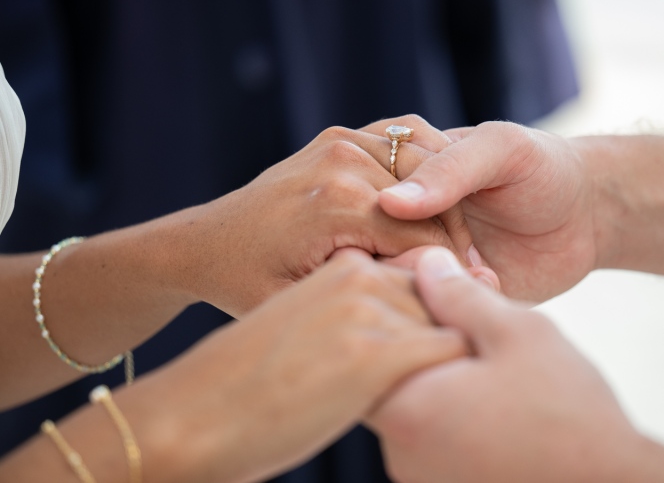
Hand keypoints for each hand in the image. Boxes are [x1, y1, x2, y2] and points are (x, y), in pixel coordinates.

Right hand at [130, 251, 466, 482]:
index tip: (442, 336)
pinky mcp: (374, 354)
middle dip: (451, 327)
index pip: (424, 270)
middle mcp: (358, 275)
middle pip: (443, 294)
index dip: (441, 306)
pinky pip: (450, 351)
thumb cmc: (255, 378)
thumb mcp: (314, 324)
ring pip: (452, 321)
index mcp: (343, 263)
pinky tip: (429, 402)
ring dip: (451, 353)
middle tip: (446, 366)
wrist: (195, 416)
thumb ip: (363, 311)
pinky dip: (452, 375)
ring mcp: (366, 311)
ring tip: (433, 386)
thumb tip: (425, 327)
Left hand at [151, 120, 474, 316]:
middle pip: (433, 204)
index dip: (450, 274)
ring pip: (428, 173)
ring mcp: (342, 140)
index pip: (427, 240)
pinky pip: (406, 149)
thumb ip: (368, 294)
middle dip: (454, 243)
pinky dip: (424, 180)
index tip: (459, 301)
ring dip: (443, 210)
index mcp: (337, 203)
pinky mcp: (342, 136)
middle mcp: (343, 160)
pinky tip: (424, 216)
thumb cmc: (249, 285)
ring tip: (444, 252)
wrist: (207, 243)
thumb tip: (435, 285)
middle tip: (460, 281)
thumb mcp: (305, 306)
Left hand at [367, 248, 663, 482]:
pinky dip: (450, 407)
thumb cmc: (569, 413)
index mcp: (410, 410)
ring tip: (486, 362)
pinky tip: (493, 397)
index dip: (396, 310)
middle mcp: (401, 451)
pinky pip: (431, 432)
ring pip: (412, 402)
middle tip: (465, 326)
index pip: (367, 344)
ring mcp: (419, 475)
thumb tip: (425, 262)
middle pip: (386, 374)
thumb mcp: (519, 333)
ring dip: (437, 374)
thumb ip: (461, 295)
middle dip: (418, 340)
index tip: (433, 296)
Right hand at [377, 121, 594, 300]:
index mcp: (398, 166)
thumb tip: (387, 203)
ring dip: (424, 284)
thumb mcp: (501, 150)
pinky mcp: (435, 293)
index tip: (446, 218)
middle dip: (407, 255)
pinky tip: (474, 292)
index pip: (359, 194)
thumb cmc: (543, 169)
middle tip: (465, 253)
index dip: (389, 214)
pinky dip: (437, 309)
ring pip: (384, 280)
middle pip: (364, 243)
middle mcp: (395, 214)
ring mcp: (412, 255)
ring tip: (474, 270)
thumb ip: (449, 170)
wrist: (586, 218)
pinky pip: (416, 308)